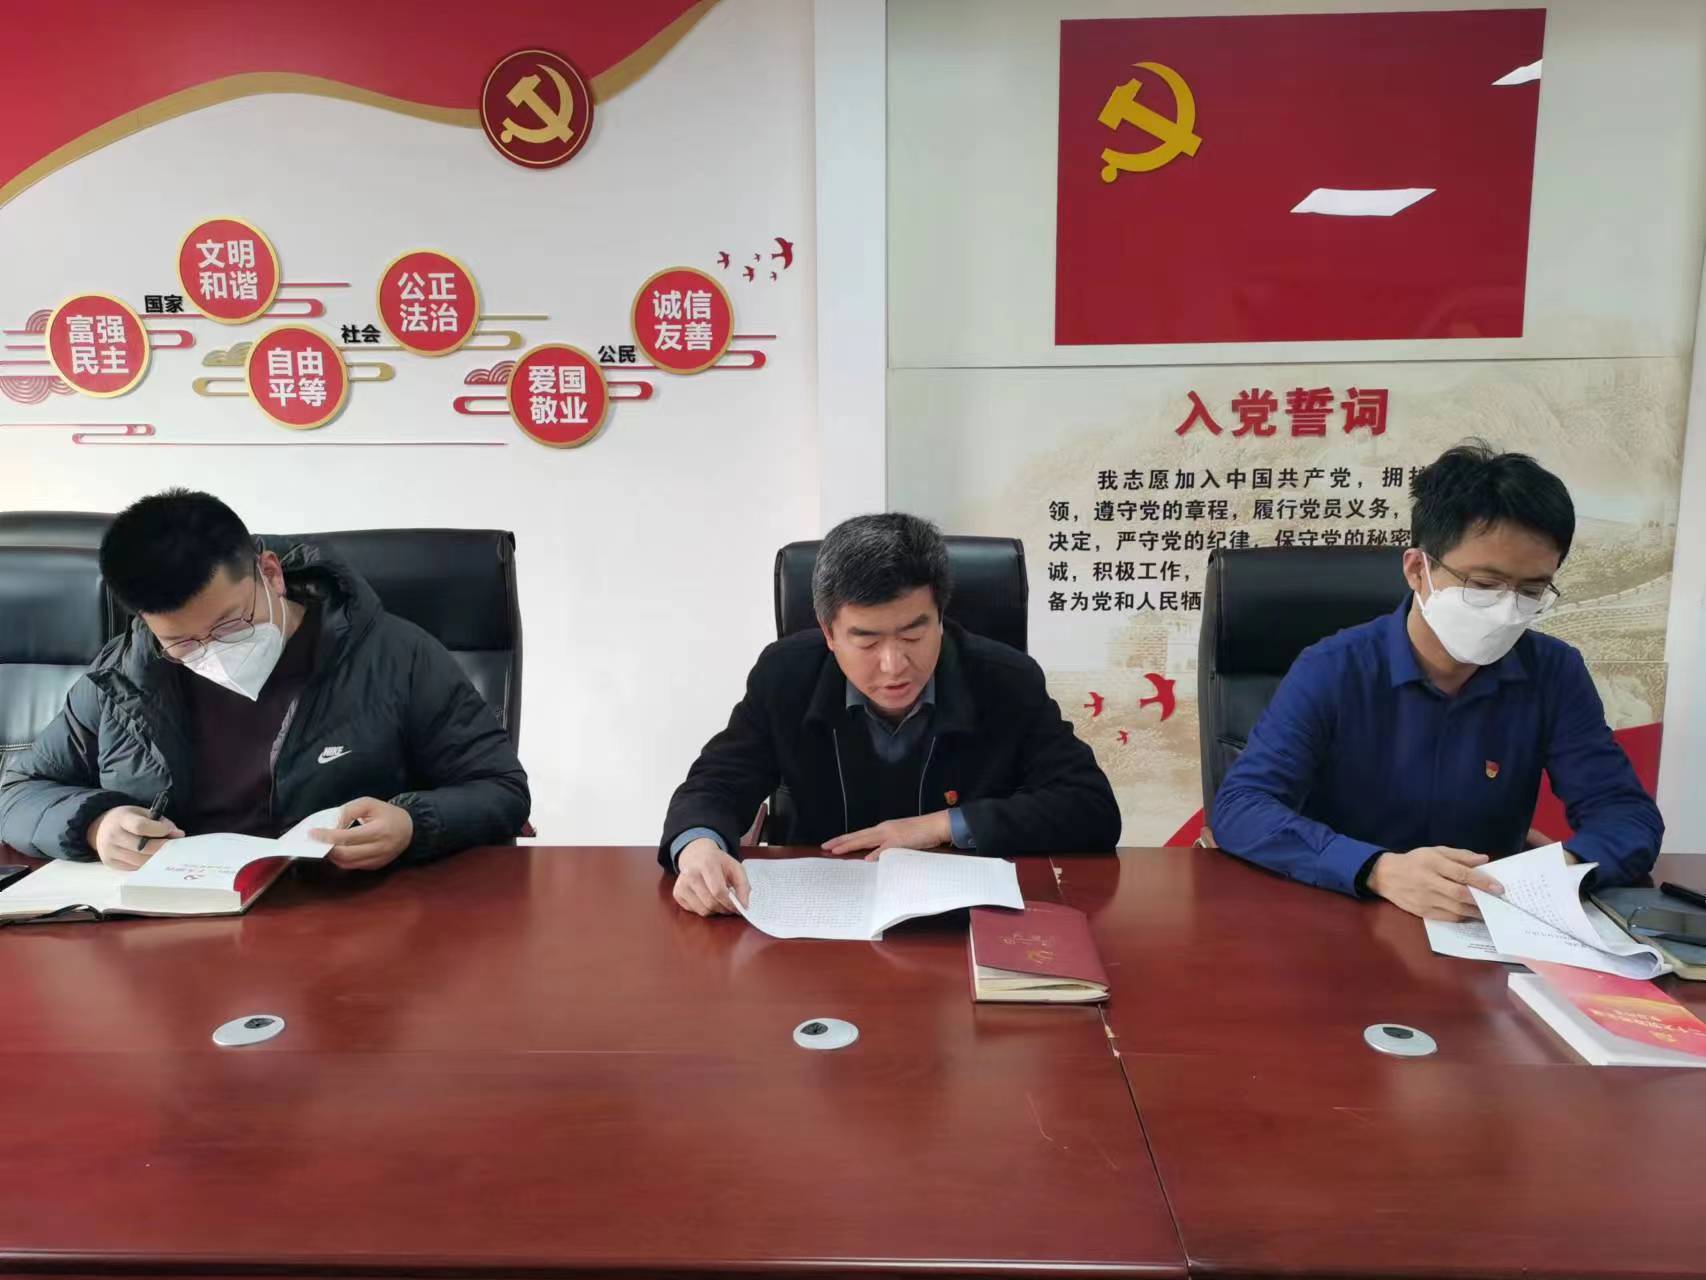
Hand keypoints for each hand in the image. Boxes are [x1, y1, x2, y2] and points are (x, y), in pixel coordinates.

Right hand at [87, 806, 184, 870]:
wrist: (100, 827)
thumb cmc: (127, 819)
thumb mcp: (141, 813)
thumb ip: (160, 822)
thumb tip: (178, 834)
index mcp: (121, 819)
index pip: (140, 827)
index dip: (158, 830)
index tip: (170, 831)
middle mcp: (112, 836)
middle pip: (141, 847)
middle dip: (161, 847)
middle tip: (175, 845)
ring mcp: (110, 851)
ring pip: (139, 860)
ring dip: (156, 858)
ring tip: (166, 852)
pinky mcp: (110, 863)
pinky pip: (134, 867)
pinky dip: (147, 864)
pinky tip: (154, 858)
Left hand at [310, 797, 413, 870]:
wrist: (409, 829)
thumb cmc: (387, 814)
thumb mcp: (369, 804)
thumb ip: (349, 811)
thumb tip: (331, 824)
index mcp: (380, 831)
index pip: (348, 837)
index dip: (328, 836)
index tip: (312, 833)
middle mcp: (380, 849)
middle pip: (346, 854)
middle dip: (327, 848)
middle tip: (316, 840)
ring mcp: (378, 860)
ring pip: (347, 863)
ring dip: (332, 855)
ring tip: (325, 844)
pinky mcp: (375, 866)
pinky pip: (352, 866)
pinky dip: (341, 859)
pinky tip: (337, 849)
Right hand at [673, 839, 749, 916]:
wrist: (696, 855)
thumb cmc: (718, 862)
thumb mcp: (735, 867)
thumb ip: (743, 886)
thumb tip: (744, 906)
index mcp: (707, 864)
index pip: (718, 891)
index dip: (730, 903)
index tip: (738, 907)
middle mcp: (691, 874)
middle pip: (710, 903)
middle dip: (724, 909)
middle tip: (731, 907)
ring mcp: (681, 884)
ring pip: (703, 910)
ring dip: (716, 911)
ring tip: (720, 901)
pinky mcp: (677, 893)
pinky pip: (695, 911)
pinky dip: (705, 909)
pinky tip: (708, 899)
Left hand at [823, 811, 952, 860]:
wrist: (935, 825)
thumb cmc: (918, 833)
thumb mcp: (898, 839)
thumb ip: (884, 847)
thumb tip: (871, 857)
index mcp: (882, 830)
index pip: (859, 835)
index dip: (844, 839)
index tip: (830, 844)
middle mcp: (883, 830)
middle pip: (857, 836)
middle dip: (840, 842)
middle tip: (825, 847)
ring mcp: (891, 835)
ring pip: (866, 840)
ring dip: (850, 845)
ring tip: (836, 850)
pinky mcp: (900, 841)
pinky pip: (885, 849)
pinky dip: (875, 854)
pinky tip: (866, 858)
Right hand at [1367, 847, 1504, 921]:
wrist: (1386, 876)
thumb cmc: (1415, 861)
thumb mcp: (1435, 851)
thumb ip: (1460, 855)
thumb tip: (1484, 860)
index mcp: (1433, 863)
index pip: (1461, 874)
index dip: (1482, 881)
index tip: (1499, 888)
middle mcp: (1429, 882)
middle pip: (1460, 894)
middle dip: (1482, 899)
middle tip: (1498, 902)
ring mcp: (1425, 899)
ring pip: (1456, 909)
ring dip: (1475, 911)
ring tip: (1489, 910)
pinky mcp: (1423, 912)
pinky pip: (1448, 917)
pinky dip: (1463, 917)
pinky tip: (1471, 914)